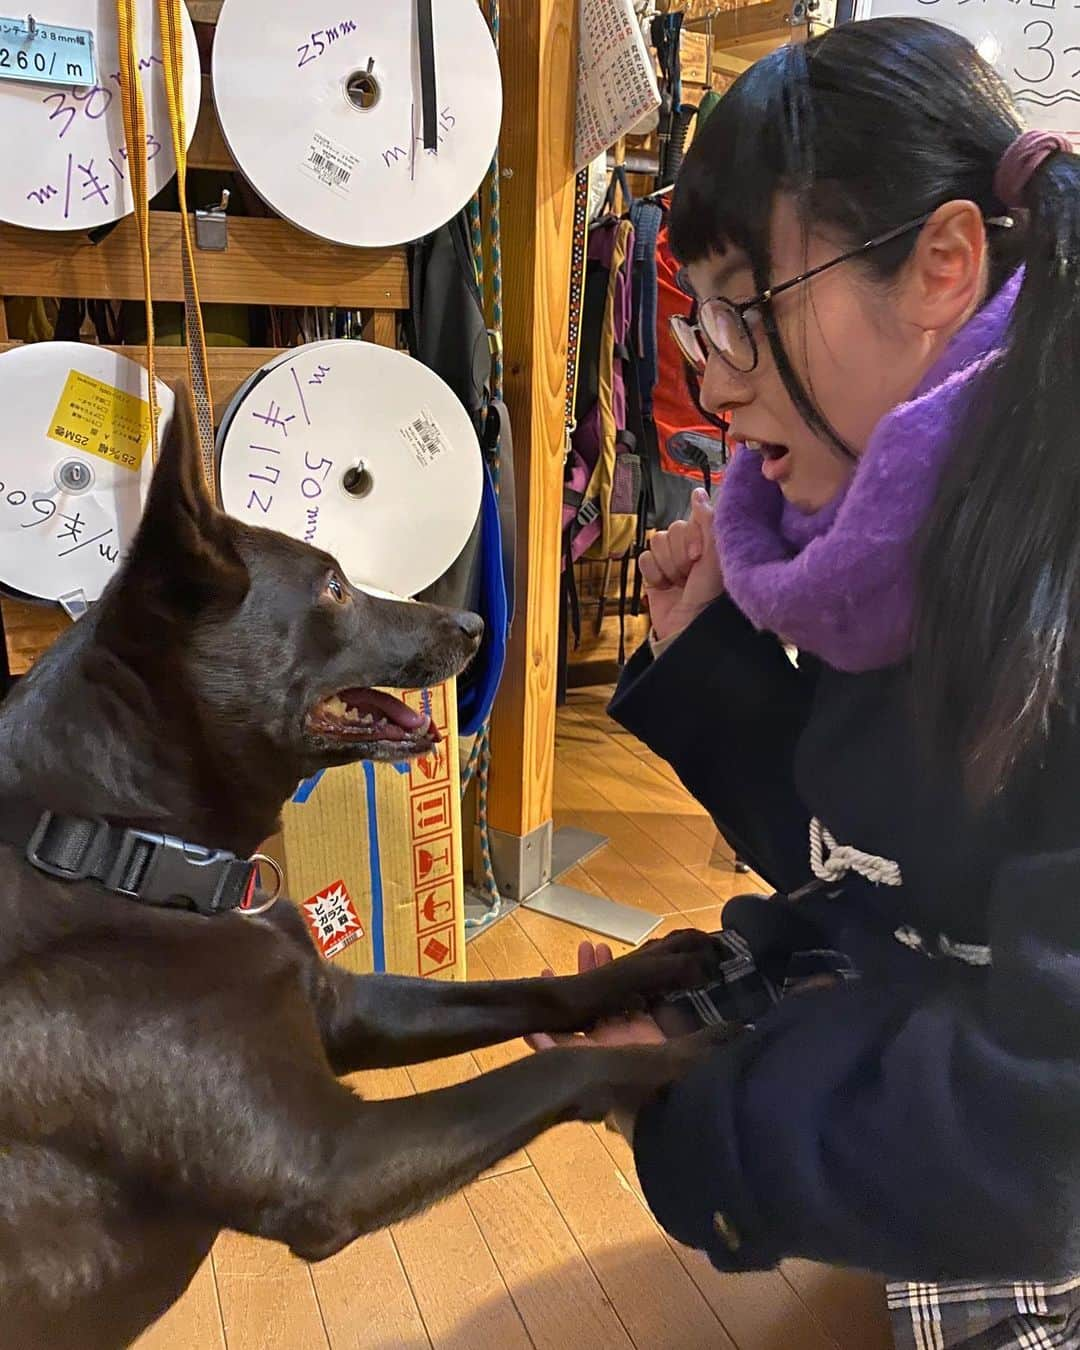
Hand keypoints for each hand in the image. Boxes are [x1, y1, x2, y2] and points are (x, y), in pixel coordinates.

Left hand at [526, 941, 667, 1143]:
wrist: (662, 1090)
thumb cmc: (618, 1080)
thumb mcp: (582, 1063)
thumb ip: (556, 1050)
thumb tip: (530, 1033)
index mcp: (585, 1048)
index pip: (564, 1021)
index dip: (557, 999)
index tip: (548, 970)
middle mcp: (603, 1039)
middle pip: (590, 1002)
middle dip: (585, 974)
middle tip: (583, 947)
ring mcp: (627, 1033)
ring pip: (613, 996)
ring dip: (607, 972)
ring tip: (600, 946)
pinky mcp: (649, 1029)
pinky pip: (639, 1001)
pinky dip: (633, 983)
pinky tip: (630, 964)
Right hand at [640, 488, 723, 642]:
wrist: (686, 629)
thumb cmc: (708, 597)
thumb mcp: (714, 558)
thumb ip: (707, 522)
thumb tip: (697, 492)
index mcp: (708, 541)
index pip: (690, 519)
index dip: (690, 538)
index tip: (697, 557)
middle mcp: (690, 547)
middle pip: (671, 529)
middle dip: (677, 555)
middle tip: (688, 574)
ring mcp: (671, 560)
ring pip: (656, 542)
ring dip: (666, 565)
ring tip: (678, 582)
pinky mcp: (654, 573)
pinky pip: (643, 558)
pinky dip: (653, 574)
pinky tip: (664, 586)